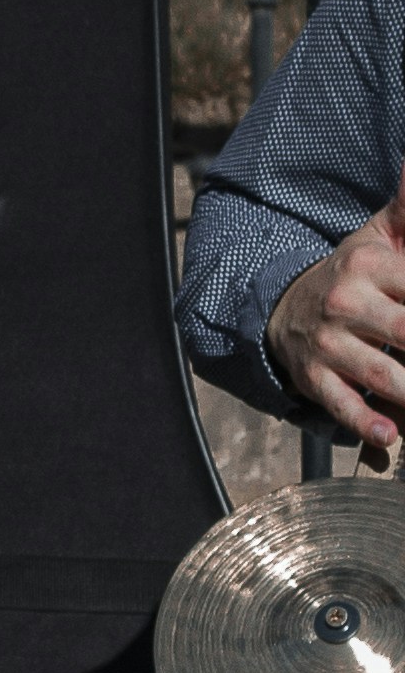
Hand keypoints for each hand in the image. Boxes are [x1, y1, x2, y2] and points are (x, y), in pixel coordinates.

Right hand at [270, 172, 404, 450]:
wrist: (283, 307)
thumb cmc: (354, 275)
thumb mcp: (378, 238)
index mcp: (369, 265)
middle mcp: (347, 302)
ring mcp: (328, 343)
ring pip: (382, 372)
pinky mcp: (314, 377)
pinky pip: (341, 403)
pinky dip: (365, 421)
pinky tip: (389, 434)